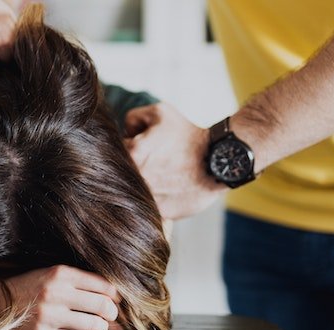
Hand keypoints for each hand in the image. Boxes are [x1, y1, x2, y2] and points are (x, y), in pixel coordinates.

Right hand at [2, 265, 124, 329]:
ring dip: (99, 326)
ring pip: (93, 325)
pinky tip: (72, 329)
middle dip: (112, 313)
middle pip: (103, 306)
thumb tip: (114, 297)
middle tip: (111, 315)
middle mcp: (55, 293)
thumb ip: (80, 282)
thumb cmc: (28, 287)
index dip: (116, 295)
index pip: (103, 285)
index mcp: (60, 273)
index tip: (117, 300)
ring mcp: (49, 316)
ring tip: (95, 323)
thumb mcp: (52, 274)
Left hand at [124, 103, 226, 219]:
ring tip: (161, 176)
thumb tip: (124, 133)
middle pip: (121, 175)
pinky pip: (148, 208)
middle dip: (131, 168)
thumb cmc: (189, 136)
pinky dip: (153, 201)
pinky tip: (166, 190)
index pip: (113, 153)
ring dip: (140, 186)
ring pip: (133, 193)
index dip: (127, 149)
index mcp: (132, 155)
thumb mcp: (160, 112)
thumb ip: (133, 118)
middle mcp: (136, 179)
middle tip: (153, 162)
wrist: (219, 161)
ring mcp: (148, 198)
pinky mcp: (161, 213)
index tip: (142, 149)